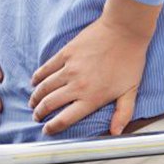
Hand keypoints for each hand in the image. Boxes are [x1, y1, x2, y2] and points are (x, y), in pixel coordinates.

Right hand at [29, 17, 148, 135]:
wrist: (125, 31)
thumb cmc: (130, 60)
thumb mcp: (131, 91)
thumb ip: (123, 113)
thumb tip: (116, 132)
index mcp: (92, 98)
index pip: (65, 119)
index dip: (53, 127)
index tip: (47, 130)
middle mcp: (77, 85)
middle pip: (50, 104)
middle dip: (40, 113)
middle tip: (37, 117)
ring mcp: (69, 68)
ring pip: (45, 87)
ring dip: (36, 97)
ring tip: (33, 103)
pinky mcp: (66, 53)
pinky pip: (46, 68)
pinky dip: (38, 77)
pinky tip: (34, 82)